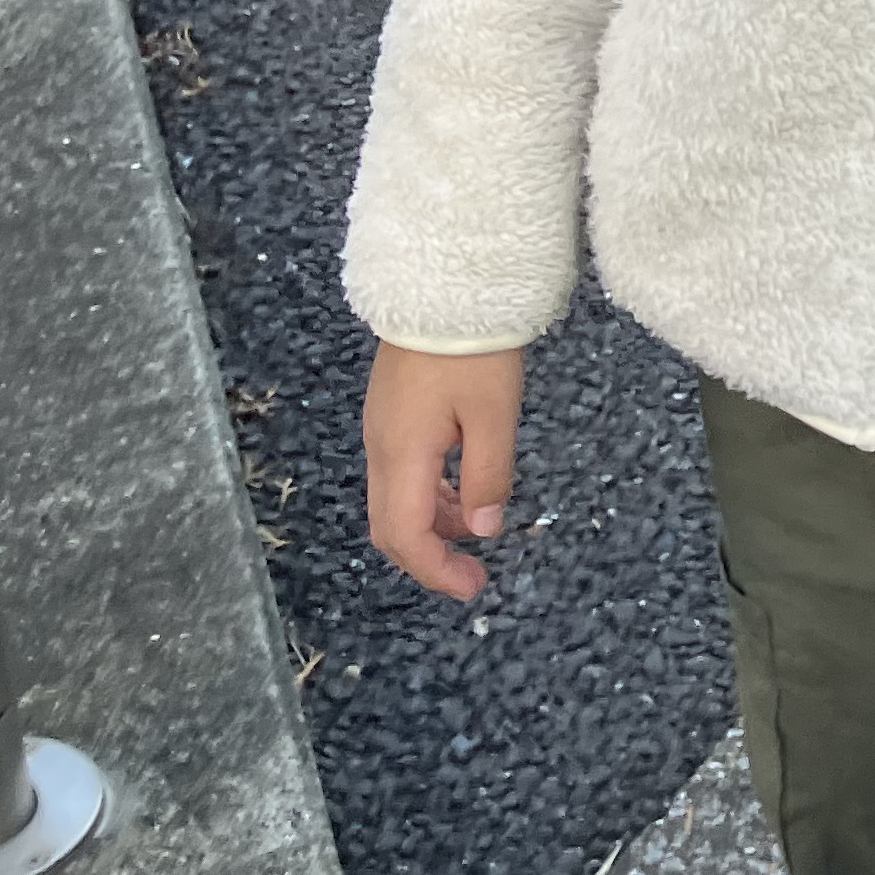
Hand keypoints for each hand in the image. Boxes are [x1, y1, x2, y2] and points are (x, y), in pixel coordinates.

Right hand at [364, 340, 525, 602]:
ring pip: (395, 501)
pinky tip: (464, 490)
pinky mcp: (391, 415)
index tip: (473, 587)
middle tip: (473, 575)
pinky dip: (430, 495)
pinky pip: (402, 474)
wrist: (444, 287)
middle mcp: (380, 449)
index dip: (437, 570)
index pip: (406, 535)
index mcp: (401, 454)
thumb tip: (485, 530)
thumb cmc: (474, 348)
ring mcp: (381, 431)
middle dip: (429, 558)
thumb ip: (488, 474)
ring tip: (478, 529)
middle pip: (391, 526)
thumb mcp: (494, 414)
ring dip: (433, 525)